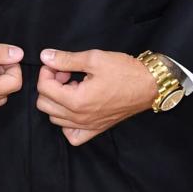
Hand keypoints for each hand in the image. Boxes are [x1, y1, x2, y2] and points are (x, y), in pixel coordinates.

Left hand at [36, 47, 155, 146]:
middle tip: (66, 74)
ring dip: (57, 101)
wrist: (149, 86)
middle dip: (50, 86)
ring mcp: (87, 126)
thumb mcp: (94, 59)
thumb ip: (66, 59)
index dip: (47, 71)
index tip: (58, 64)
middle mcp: (79, 117)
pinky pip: (71, 135)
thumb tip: (45, 56)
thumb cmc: (125, 72)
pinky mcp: (96, 130)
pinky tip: (75, 109)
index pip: (43, 88)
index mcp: (76, 100)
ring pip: (54, 119)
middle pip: (44, 104)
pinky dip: (67, 124)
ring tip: (73, 88)